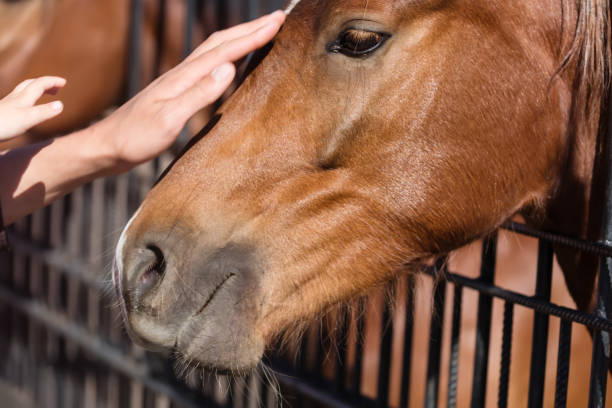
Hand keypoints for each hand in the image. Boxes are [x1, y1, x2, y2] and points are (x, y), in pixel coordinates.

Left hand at [0, 76, 65, 140]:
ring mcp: (8, 104)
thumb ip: (45, 112)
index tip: (64, 82)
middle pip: (31, 84)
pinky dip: (27, 99)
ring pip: (23, 91)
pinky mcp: (3, 112)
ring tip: (44, 95)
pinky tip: (26, 108)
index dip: (52, 81)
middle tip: (57, 87)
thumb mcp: (28, 119)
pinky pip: (18, 100)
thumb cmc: (3, 125)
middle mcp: (16, 98)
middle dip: (45, 83)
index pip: (40, 84)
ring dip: (36, 89)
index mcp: (24, 98)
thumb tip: (61, 104)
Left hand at [96, 10, 285, 171]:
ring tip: (259, 32)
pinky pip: (207, 65)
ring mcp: (178, 81)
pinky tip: (229, 63)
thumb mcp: (169, 120)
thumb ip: (199, 94)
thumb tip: (230, 68)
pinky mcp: (176, 92)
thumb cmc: (135, 138)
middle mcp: (181, 73)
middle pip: (220, 42)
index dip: (253, 35)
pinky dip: (225, 56)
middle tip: (277, 18)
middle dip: (250, 29)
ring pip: (213, 50)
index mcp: (183, 77)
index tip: (278, 22)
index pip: (225, 50)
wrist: (106, 146)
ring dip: (239, 38)